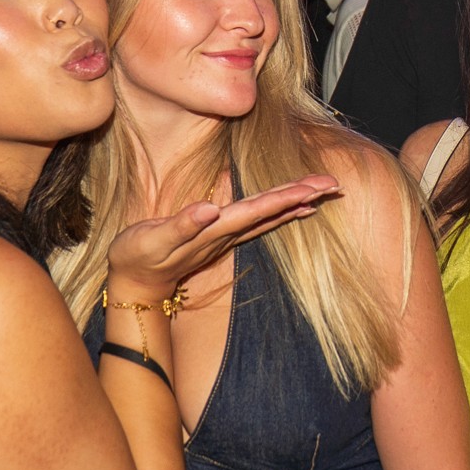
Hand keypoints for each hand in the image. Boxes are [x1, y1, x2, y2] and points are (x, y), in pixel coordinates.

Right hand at [108, 175, 339, 299]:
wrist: (134, 286)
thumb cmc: (137, 258)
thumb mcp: (151, 240)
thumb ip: (181, 225)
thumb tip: (209, 208)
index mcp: (215, 229)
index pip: (258, 209)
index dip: (286, 196)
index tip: (314, 187)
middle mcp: (227, 232)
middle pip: (272, 210)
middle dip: (303, 195)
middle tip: (335, 183)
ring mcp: (226, 235)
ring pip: (269, 215)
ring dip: (297, 202)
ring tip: (324, 191)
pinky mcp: (220, 235)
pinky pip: (258, 220)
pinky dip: (280, 210)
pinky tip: (295, 206)